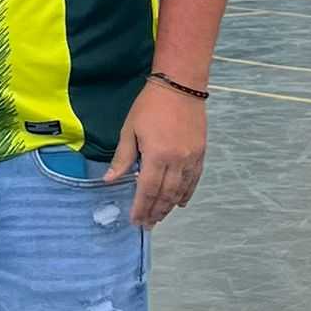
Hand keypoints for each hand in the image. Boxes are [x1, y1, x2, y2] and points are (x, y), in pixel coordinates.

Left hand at [105, 80, 205, 227]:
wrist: (180, 86)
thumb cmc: (150, 106)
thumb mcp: (129, 130)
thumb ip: (122, 158)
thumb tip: (110, 180)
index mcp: (156, 156)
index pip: (147, 190)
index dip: (141, 207)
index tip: (135, 220)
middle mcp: (177, 161)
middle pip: (165, 194)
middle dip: (155, 212)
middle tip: (147, 224)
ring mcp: (191, 158)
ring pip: (181, 190)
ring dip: (170, 206)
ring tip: (160, 217)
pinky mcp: (201, 153)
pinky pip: (194, 180)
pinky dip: (187, 193)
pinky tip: (180, 202)